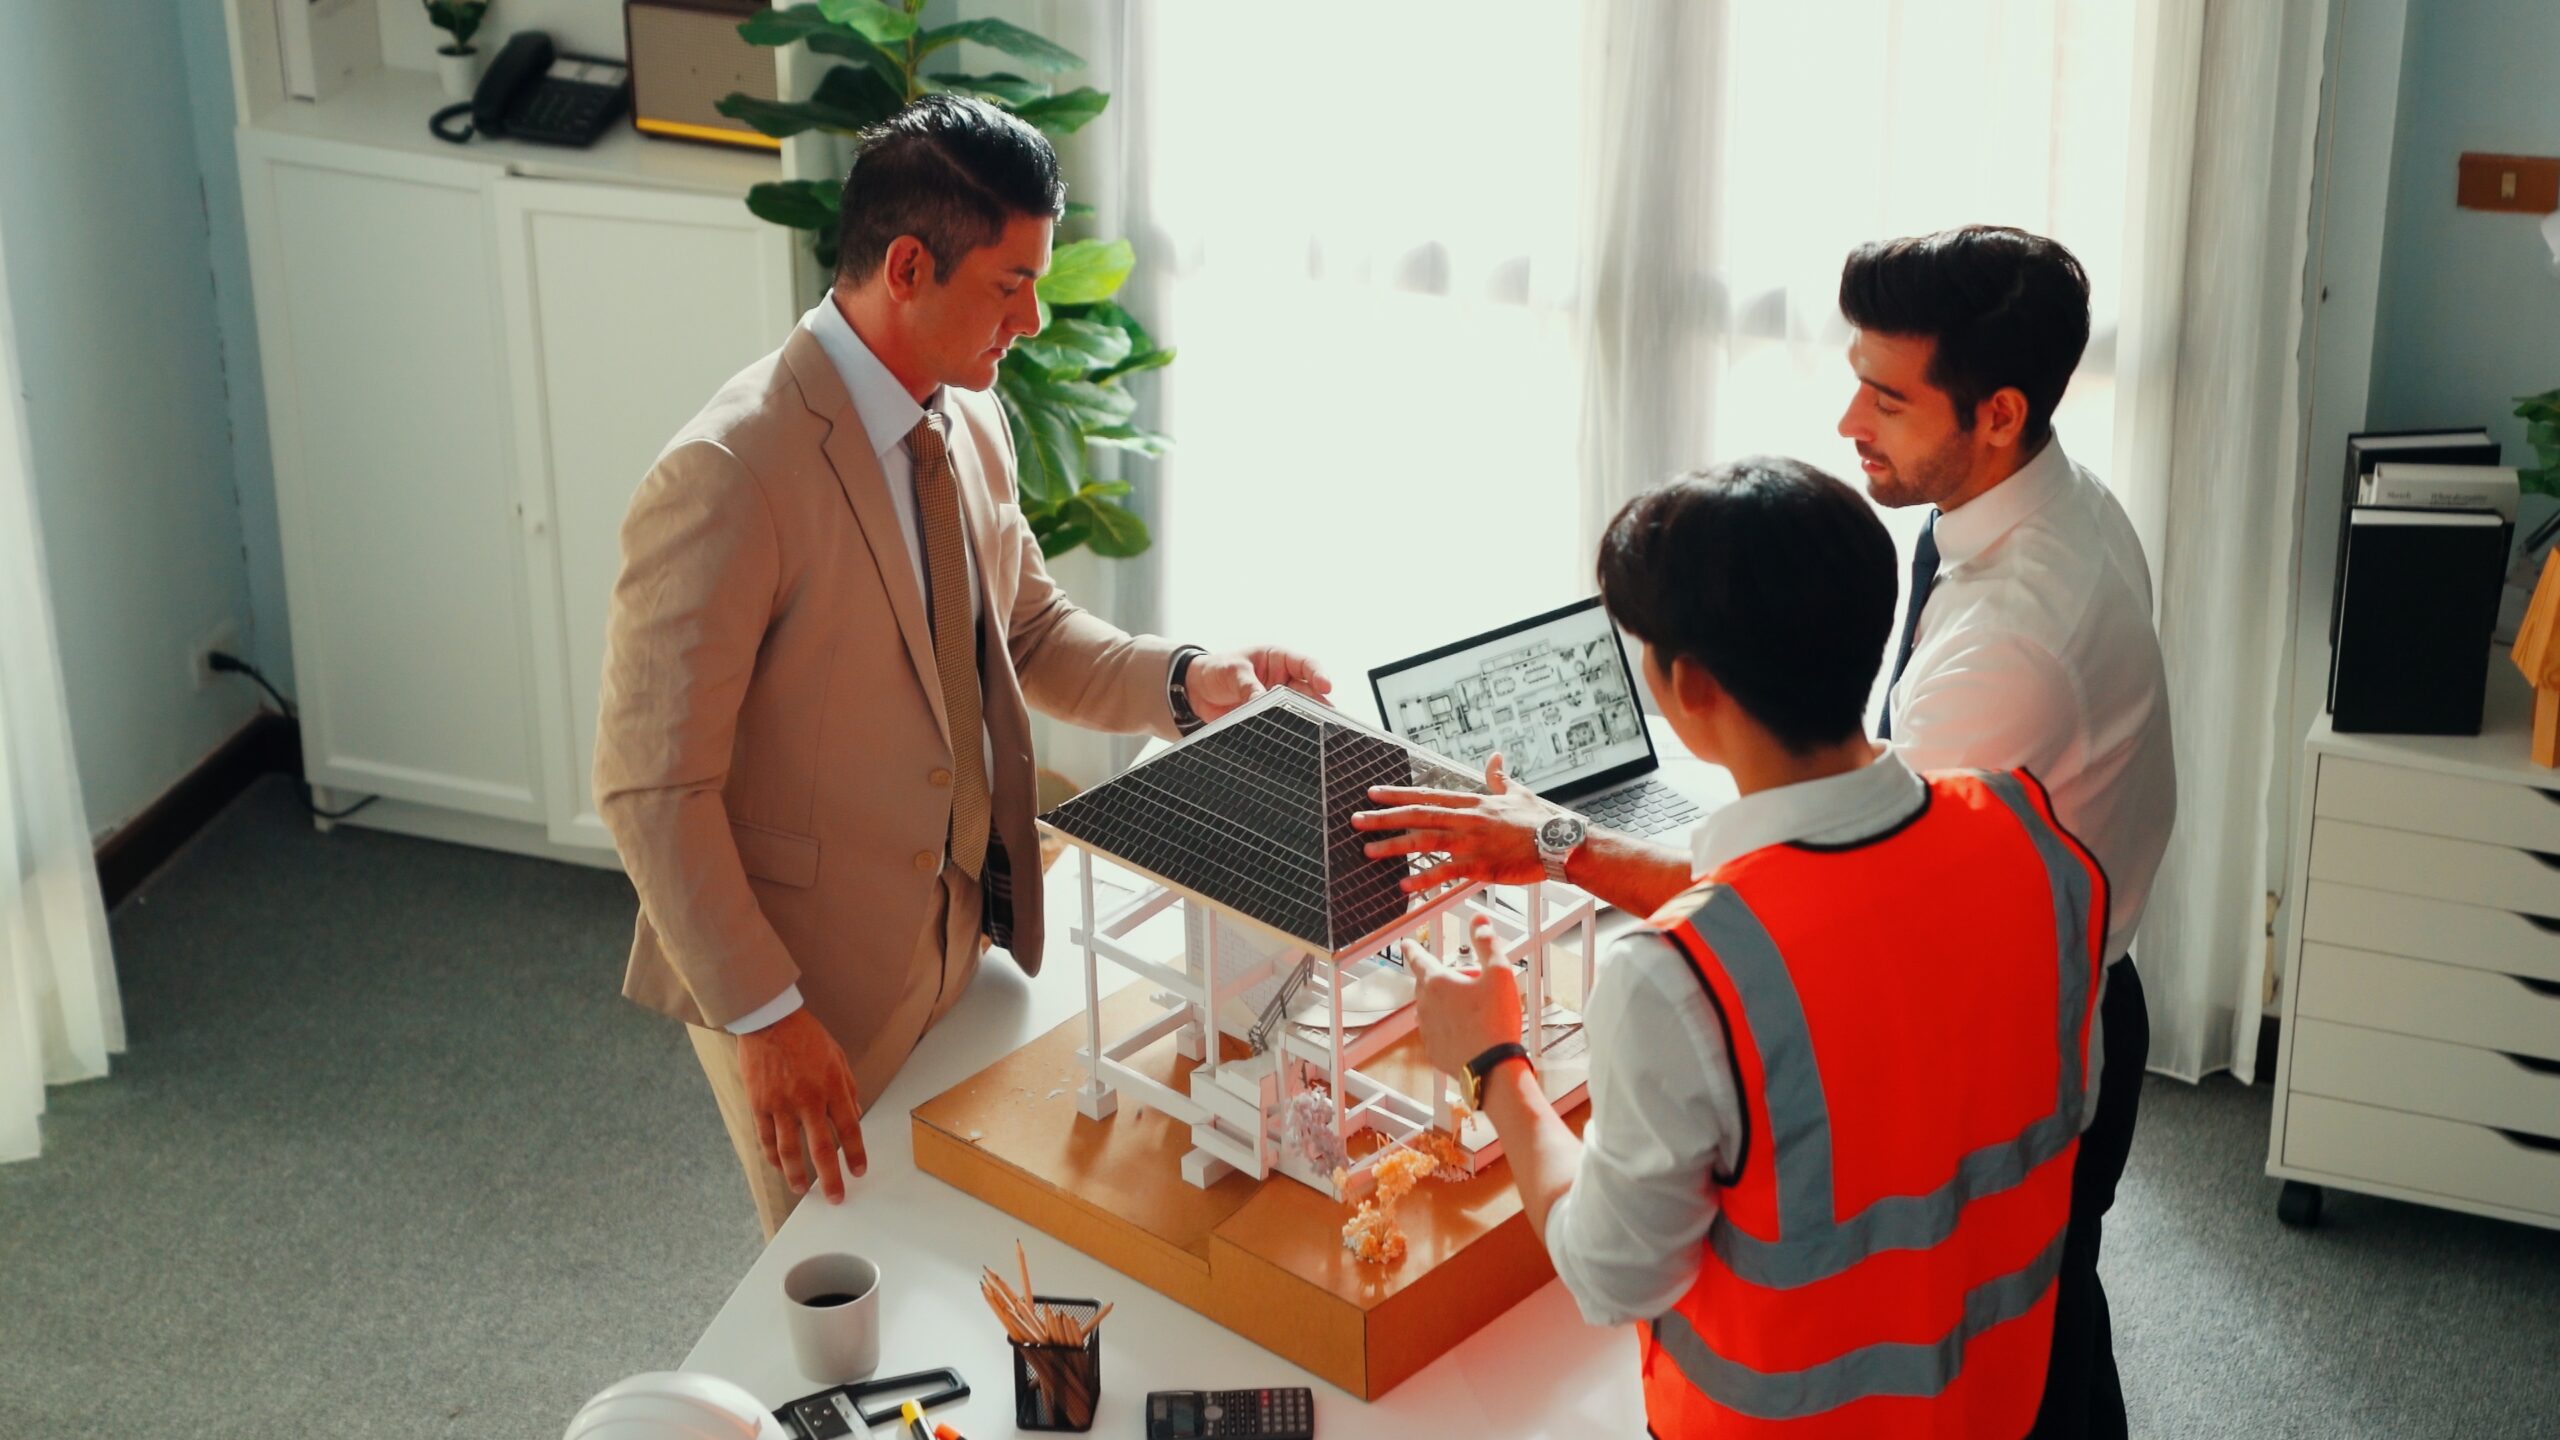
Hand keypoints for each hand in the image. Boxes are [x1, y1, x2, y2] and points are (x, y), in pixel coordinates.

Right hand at [738, 1008, 867, 1202]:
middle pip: (821, 1149)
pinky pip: (766, 1138)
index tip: (859, 1172)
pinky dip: (772, 1157)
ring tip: (802, 1189)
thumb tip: (855, 1114)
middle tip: (836, 1197)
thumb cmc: (806, 1036)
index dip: (855, 1155)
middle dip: (830, 1178)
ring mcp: (781, 1104)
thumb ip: (848, 1088)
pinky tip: (779, 1167)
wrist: (769, 1020)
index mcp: (833, 1087)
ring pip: (789, 1151)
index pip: (850, 1129)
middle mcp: (809, 1099)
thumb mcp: (838, 1057)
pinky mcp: (759, 1104)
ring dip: (797, 1175)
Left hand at [1186, 646, 1333, 721]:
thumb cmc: (1216, 669)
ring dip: (1307, 720)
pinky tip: (1294, 741)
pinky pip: (1282, 726)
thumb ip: (1249, 686)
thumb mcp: (1233, 671)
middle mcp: (1283, 680)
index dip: (1319, 674)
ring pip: (1300, 711)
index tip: (1327, 686)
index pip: (1305, 664)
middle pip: (1308, 692)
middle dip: (1319, 704)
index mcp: (1278, 659)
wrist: (1195, 690)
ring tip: (1317, 731)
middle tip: (1328, 716)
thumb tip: (1262, 702)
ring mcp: (1277, 701)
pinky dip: (1288, 733)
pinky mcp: (1268, 719)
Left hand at [1352, 753, 1563, 893]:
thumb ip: (1499, 778)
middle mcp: (1467, 819)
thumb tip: (1495, 758)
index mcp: (1473, 802)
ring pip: (1424, 841)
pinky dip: (1424, 879)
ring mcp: (1471, 843)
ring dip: (1394, 846)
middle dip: (1384, 817)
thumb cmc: (1541, 820)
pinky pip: (1446, 873)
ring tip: (1368, 850)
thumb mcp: (1518, 793)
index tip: (1373, 792)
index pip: (1427, 795)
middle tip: (1356, 819)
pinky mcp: (1480, 866)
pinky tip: (1404, 886)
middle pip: (1417, 815)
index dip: (1398, 794)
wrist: (1560, 843)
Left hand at [1408, 918, 1523, 1076]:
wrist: (1493, 1068)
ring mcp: (1427, 1029)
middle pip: (1428, 984)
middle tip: (1468, 982)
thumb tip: (1479, 921)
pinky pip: (1437, 1031)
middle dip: (1443, 979)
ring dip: (1445, 1004)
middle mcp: (1426, 1005)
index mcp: (1438, 983)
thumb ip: (1487, 944)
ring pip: (1431, 1008)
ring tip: (1472, 1009)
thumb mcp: (1500, 974)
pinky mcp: (1433, 1050)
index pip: (1419, 959)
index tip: (1406, 943)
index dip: (1413, 949)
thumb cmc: (1496, 1021)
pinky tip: (1469, 1031)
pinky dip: (1448, 1026)